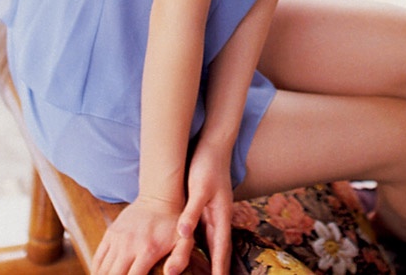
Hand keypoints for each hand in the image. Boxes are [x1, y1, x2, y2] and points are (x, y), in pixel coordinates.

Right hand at [91, 195, 192, 274]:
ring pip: (103, 270)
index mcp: (147, 250)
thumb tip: (169, 274)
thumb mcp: (184, 239)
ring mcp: (117, 238)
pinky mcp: (110, 233)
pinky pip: (98, 258)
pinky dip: (97, 271)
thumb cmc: (174, 222)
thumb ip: (180, 259)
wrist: (158, 196)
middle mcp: (129, 245)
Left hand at [176, 141, 233, 274]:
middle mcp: (218, 217)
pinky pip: (201, 230)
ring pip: (210, 241)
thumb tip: (183, 234)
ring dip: (209, 258)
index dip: (220, 267)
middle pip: (218, 249)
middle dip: (217, 268)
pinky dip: (199, 244)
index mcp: (221, 215)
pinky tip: (192, 249)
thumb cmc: (207, 164)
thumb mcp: (199, 187)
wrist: (213, 143)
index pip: (221, 249)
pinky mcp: (203, 205)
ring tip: (206, 274)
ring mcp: (212, 211)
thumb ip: (192, 211)